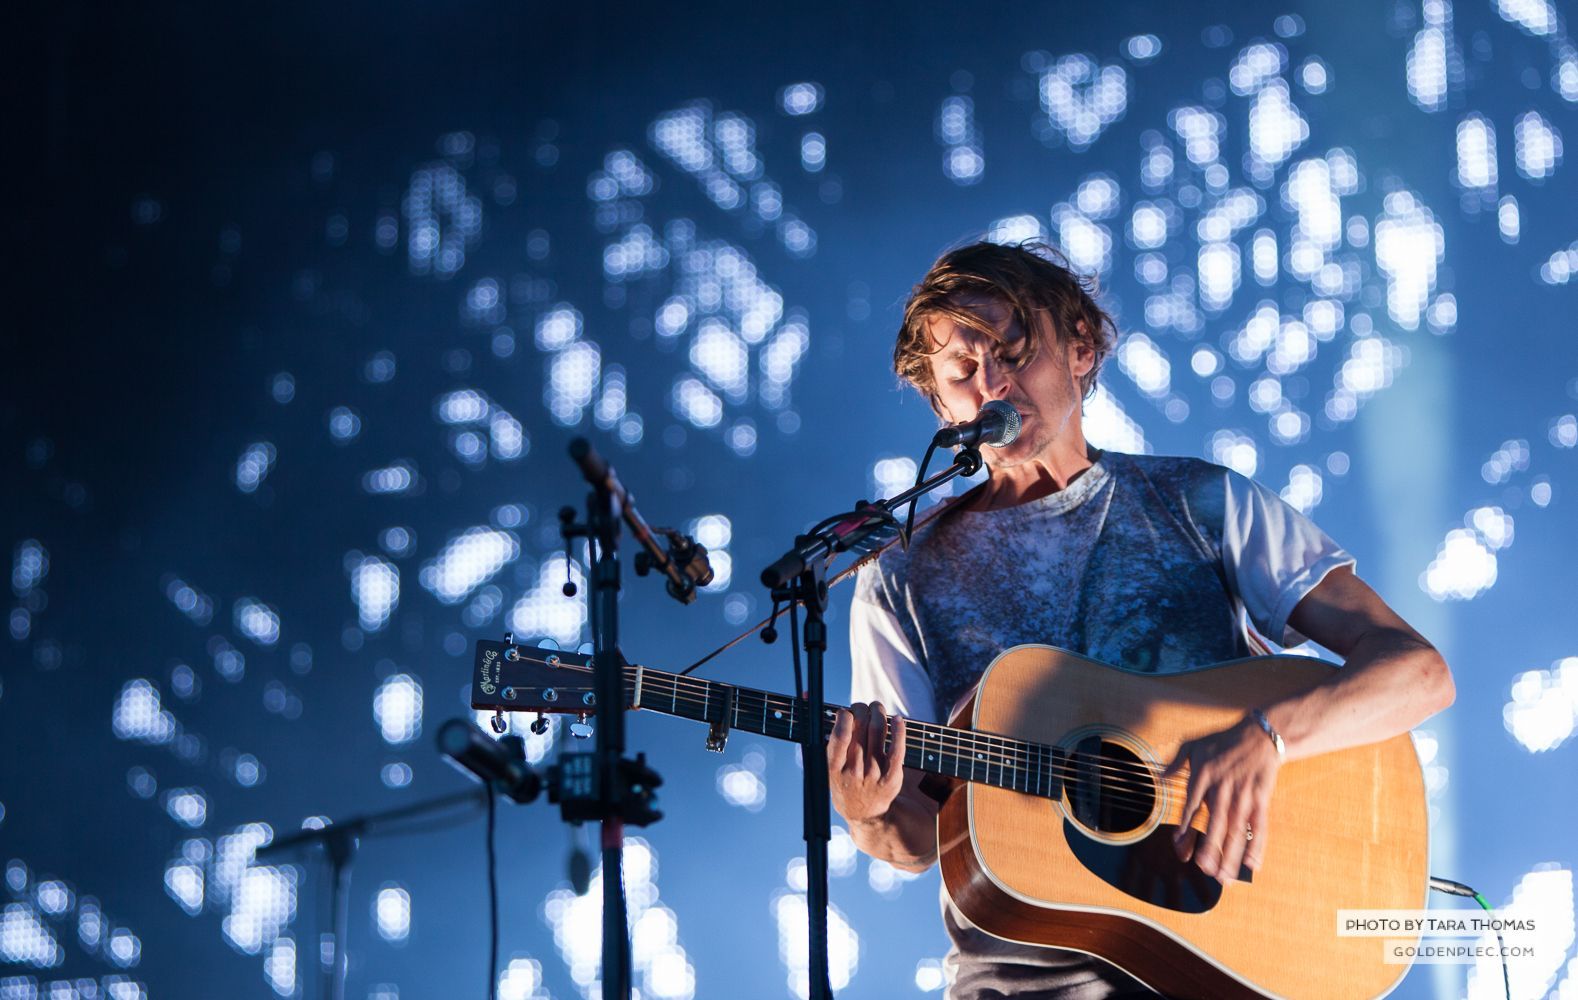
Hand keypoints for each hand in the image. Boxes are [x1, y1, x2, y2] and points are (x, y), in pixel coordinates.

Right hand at [827, 701, 907, 823]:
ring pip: (878, 732)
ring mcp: (874, 774)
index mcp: (835, 769)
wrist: (865, 813)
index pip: (840, 736)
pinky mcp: (892, 777)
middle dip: (861, 709)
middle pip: (860, 728)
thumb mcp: (829, 768)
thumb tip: (825, 705)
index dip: (844, 717)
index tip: (845, 712)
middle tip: (862, 707)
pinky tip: (898, 720)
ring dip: (878, 713)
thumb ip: (831, 741)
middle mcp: (854, 771)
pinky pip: (897, 749)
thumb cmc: (845, 783)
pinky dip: (899, 730)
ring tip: (876, 708)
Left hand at [1162, 715, 1281, 883]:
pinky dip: (1257, 846)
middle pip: (1216, 822)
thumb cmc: (1223, 742)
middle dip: (1210, 848)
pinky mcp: (1260, 799)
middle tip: (1204, 870)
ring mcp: (1243, 795)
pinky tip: (1252, 865)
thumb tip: (1160, 778)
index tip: (1178, 847)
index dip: (1186, 828)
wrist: (1259, 736)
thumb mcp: (1193, 744)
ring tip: (1225, 876)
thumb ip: (1175, 762)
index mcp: (1203, 775)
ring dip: (1231, 854)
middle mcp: (1223, 787)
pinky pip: (1260, 826)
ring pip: (1237, 829)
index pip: (1192, 806)